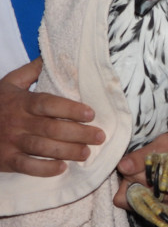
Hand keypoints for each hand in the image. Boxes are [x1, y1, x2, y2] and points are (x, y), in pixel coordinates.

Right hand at [0, 58, 105, 175]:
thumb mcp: (8, 84)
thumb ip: (30, 71)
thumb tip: (48, 57)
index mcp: (21, 101)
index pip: (48, 103)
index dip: (70, 108)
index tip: (91, 114)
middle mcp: (17, 121)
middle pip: (51, 127)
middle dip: (79, 133)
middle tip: (99, 136)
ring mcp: (11, 141)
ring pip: (42, 147)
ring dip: (67, 151)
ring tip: (87, 153)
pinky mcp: (6, 160)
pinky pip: (26, 166)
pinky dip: (44, 169)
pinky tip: (61, 168)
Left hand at [113, 130, 167, 211]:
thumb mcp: (167, 143)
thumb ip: (143, 156)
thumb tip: (122, 167)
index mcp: (161, 193)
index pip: (125, 197)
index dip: (126, 179)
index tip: (135, 164)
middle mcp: (163, 205)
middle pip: (129, 200)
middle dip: (131, 181)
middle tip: (145, 163)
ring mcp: (167, 208)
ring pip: (137, 203)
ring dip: (138, 186)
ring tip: (151, 169)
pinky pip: (148, 204)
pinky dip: (147, 190)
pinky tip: (156, 176)